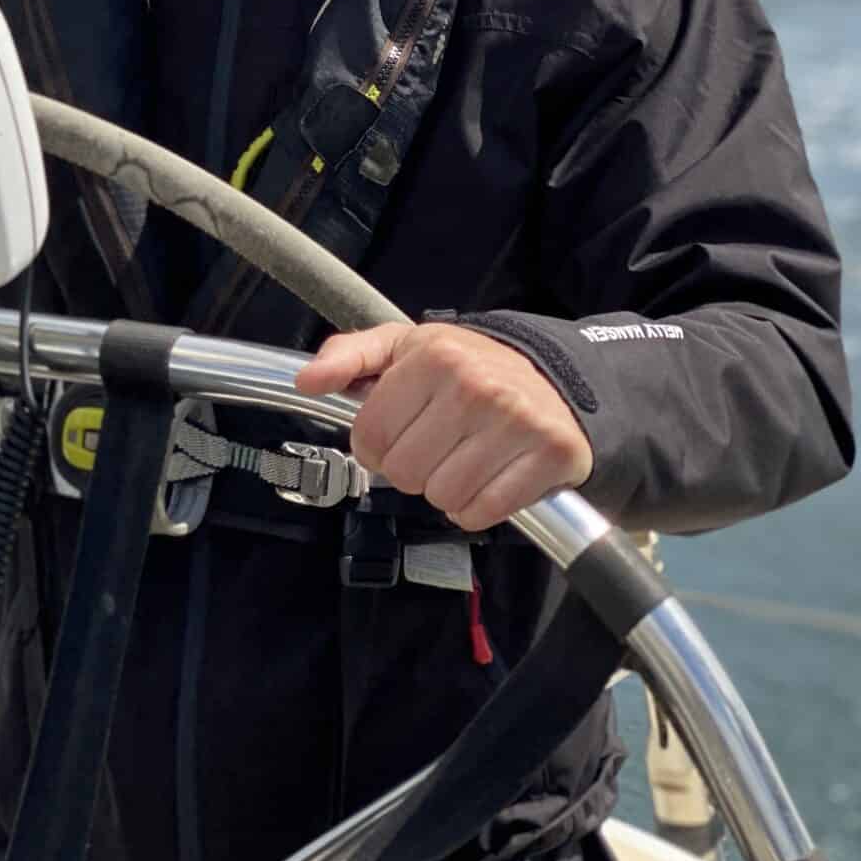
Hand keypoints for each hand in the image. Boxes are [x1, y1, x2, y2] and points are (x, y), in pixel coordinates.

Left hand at [294, 321, 592, 531]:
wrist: (552, 376)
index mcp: (434, 357)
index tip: (399, 431)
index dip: (375, 444)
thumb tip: (308, 379)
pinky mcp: (551, 455)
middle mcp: (476, 387)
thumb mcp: (404, 346)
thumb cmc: (469, 366)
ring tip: (464, 458)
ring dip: (446, 489)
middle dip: (412, 467)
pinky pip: (483, 513)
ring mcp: (517, 423)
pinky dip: (478, 507)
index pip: (370, 435)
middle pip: (403, 472)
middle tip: (437, 444)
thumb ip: (349, 357)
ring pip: (442, 497)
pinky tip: (488, 477)